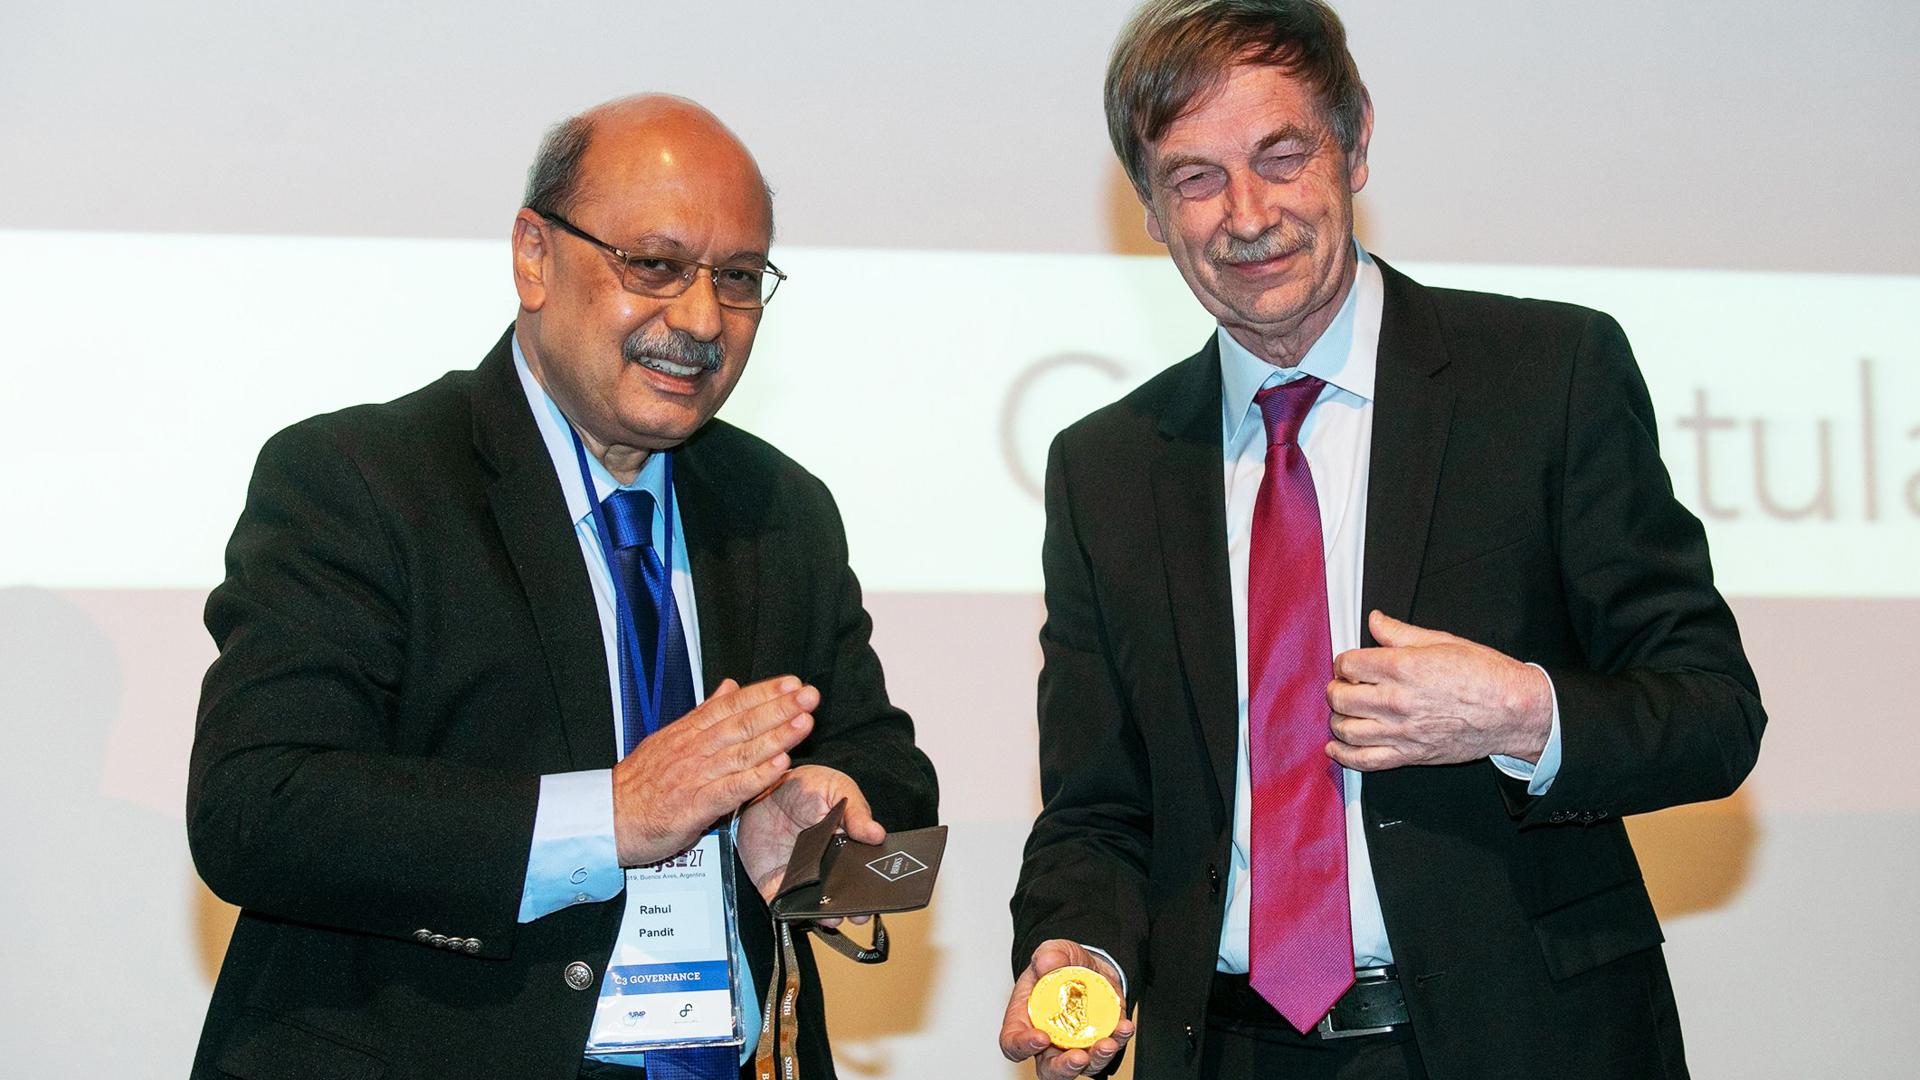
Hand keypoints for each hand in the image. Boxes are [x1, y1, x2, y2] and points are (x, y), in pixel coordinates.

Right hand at [612, 676, 815, 865]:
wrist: (606, 818)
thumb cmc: (640, 783)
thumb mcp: (669, 738)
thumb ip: (703, 713)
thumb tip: (730, 686)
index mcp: (688, 731)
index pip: (731, 705)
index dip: (763, 692)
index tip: (792, 683)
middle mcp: (693, 749)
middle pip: (742, 724)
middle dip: (779, 708)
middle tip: (810, 696)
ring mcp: (694, 776)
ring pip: (741, 752)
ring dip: (776, 737)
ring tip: (804, 724)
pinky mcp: (694, 806)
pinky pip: (730, 789)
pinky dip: (756, 777)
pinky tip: (780, 767)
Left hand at [738, 764, 884, 926]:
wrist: (758, 792)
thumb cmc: (802, 787)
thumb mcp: (835, 787)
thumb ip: (855, 810)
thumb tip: (877, 834)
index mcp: (847, 844)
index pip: (866, 870)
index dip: (875, 883)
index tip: (880, 892)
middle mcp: (827, 866)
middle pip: (845, 894)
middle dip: (855, 908)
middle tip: (859, 912)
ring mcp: (802, 878)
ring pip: (818, 906)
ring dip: (827, 915)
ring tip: (832, 915)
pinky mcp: (777, 886)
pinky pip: (785, 906)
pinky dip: (791, 914)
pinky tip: (798, 912)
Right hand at [1000, 940, 1133, 1077]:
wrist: (1090, 966)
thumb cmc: (1062, 965)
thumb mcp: (1053, 951)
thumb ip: (1048, 955)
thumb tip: (1046, 963)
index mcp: (1025, 1020)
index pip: (1013, 1044)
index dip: (1023, 1046)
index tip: (1040, 1037)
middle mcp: (1048, 1041)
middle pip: (1048, 1068)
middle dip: (1064, 1068)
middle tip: (1078, 1057)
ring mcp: (1074, 1046)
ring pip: (1082, 1067)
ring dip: (1097, 1059)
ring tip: (1108, 1043)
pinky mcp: (1098, 1042)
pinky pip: (1108, 1050)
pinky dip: (1119, 1040)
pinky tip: (1124, 1026)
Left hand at [1324, 610, 1551, 770]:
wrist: (1513, 711)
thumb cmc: (1484, 674)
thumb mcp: (1442, 641)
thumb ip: (1401, 633)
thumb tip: (1375, 620)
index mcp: (1403, 667)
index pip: (1349, 664)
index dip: (1344, 661)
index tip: (1350, 663)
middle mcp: (1397, 701)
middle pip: (1341, 697)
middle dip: (1336, 689)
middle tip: (1344, 685)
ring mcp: (1402, 731)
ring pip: (1347, 729)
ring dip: (1338, 719)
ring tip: (1344, 711)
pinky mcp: (1411, 755)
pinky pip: (1367, 760)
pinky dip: (1345, 755)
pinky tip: (1336, 747)